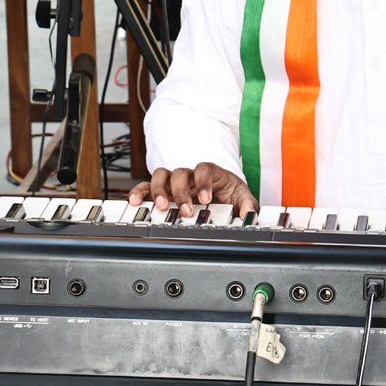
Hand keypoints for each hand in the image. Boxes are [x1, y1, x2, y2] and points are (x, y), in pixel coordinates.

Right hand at [129, 163, 257, 217]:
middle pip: (180, 173)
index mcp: (210, 172)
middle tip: (187, 210)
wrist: (221, 193)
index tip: (206, 199)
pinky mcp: (163, 190)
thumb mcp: (243, 198)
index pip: (204, 169)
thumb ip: (248, 206)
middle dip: (181, 192)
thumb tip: (250, 216)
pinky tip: (135, 201)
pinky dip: (139, 192)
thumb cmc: (230, 193)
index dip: (203, 182)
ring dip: (158, 190)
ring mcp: (175, 181)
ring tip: (161, 205)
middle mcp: (190, 174)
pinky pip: (146, 186)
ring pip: (161, 175)